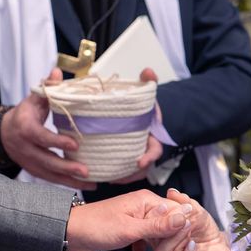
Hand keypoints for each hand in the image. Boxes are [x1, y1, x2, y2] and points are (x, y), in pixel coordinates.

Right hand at [1, 68, 95, 189]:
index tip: (75, 145)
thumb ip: (47, 87)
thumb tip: (57, 71)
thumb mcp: (34, 98)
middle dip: (66, 168)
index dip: (56, 142)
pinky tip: (84, 186)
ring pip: (49, 175)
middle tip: (86, 170)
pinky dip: (67, 184)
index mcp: (25, 127)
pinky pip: (50, 180)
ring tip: (91, 182)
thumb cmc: (25, 114)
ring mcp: (28, 162)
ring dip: (70, 181)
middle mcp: (25, 148)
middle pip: (46, 161)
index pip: (40, 137)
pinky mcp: (33, 171)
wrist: (3, 132)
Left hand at [65, 189, 191, 250]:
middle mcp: (144, 206)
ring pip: (156, 233)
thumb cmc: (96, 227)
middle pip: (168, 223)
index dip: (182, 228)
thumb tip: (184, 218)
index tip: (183, 246)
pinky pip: (142, 240)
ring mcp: (136, 217)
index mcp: (147, 200)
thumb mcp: (131, 230)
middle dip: (169, 242)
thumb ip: (159, 226)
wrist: (69, 232)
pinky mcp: (128, 228)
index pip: (176, 211)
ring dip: (156, 248)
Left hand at [111, 68, 162, 183]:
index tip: (139, 162)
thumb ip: (148, 82)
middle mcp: (144, 151)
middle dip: (129, 175)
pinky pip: (118, 172)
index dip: (149, 158)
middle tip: (115, 178)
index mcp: (152, 138)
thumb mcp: (146, 94)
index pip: (155, 151)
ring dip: (117, 177)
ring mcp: (133, 157)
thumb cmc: (142, 108)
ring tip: (102, 177)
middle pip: (140, 169)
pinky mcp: (122, 160)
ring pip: (128, 173)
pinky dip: (109, 175)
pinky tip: (96, 175)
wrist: (138, 115)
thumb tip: (148, 71)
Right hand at [150, 189, 233, 250]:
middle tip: (182, 218)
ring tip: (188, 228)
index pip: (150, 229)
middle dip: (167, 229)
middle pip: (153, 243)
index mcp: (161, 237)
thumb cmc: (204, 227)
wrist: (222, 242)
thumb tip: (172, 192)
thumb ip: (183, 201)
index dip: (155, 217)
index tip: (166, 206)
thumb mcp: (195, 210)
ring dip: (175, 241)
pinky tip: (192, 244)